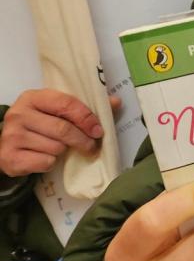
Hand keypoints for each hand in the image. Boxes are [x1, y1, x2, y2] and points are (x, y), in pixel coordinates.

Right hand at [0, 89, 118, 177]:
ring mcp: (11, 136)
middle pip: (62, 129)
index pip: (66, 104)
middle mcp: (19, 114)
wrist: (8, 145)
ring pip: (55, 147)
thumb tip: (116, 102)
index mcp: (33, 97)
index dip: (87, 118)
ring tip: (60, 148)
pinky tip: (46, 157)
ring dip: (64, 151)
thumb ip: (85, 106)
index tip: (99, 131)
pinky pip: (44, 162)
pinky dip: (51, 163)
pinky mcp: (9, 157)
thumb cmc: (40, 124)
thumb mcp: (57, 110)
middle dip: (82, 140)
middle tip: (92, 146)